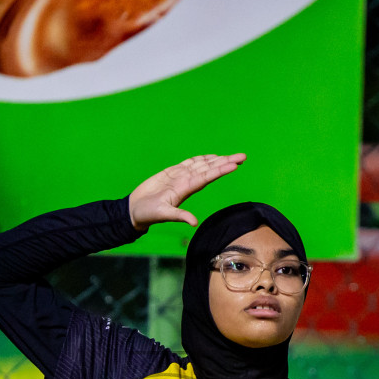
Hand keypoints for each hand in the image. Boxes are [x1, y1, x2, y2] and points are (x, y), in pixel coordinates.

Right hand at [128, 153, 245, 232]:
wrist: (135, 211)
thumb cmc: (148, 214)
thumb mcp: (164, 214)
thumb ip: (179, 216)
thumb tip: (194, 222)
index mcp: (186, 189)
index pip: (208, 177)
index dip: (221, 170)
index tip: (235, 164)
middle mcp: (186, 182)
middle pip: (210, 169)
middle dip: (226, 162)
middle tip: (243, 156)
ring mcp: (180, 177)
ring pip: (202, 165)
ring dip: (216, 159)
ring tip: (231, 155)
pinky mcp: (171, 173)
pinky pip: (189, 164)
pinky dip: (200, 159)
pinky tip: (210, 157)